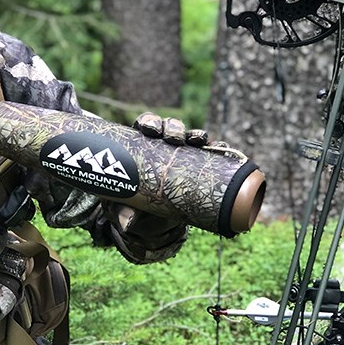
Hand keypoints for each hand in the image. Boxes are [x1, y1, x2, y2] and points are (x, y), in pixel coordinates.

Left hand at [107, 112, 205, 262]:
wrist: (156, 222)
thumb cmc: (135, 206)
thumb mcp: (126, 207)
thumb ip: (123, 211)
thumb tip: (126, 222)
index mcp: (141, 146)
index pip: (144, 126)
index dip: (148, 122)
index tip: (150, 129)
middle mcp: (162, 146)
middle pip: (167, 128)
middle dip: (172, 127)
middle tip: (174, 137)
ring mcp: (182, 155)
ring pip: (189, 137)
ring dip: (194, 135)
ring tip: (199, 140)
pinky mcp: (200, 166)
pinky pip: (210, 154)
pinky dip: (217, 148)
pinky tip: (220, 147)